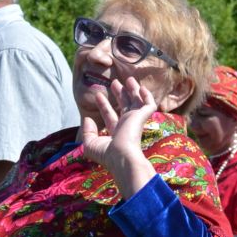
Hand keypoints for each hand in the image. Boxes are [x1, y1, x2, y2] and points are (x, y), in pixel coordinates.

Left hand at [78, 77, 158, 197]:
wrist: (122, 157)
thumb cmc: (107, 154)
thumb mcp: (90, 144)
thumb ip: (88, 131)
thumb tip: (87, 118)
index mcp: (116, 133)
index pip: (110, 116)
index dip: (104, 105)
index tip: (98, 95)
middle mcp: (127, 126)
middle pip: (124, 106)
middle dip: (120, 94)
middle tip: (114, 82)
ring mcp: (135, 121)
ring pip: (137, 103)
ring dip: (133, 91)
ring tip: (128, 78)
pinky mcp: (142, 117)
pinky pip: (149, 104)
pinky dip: (147, 96)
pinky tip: (142, 87)